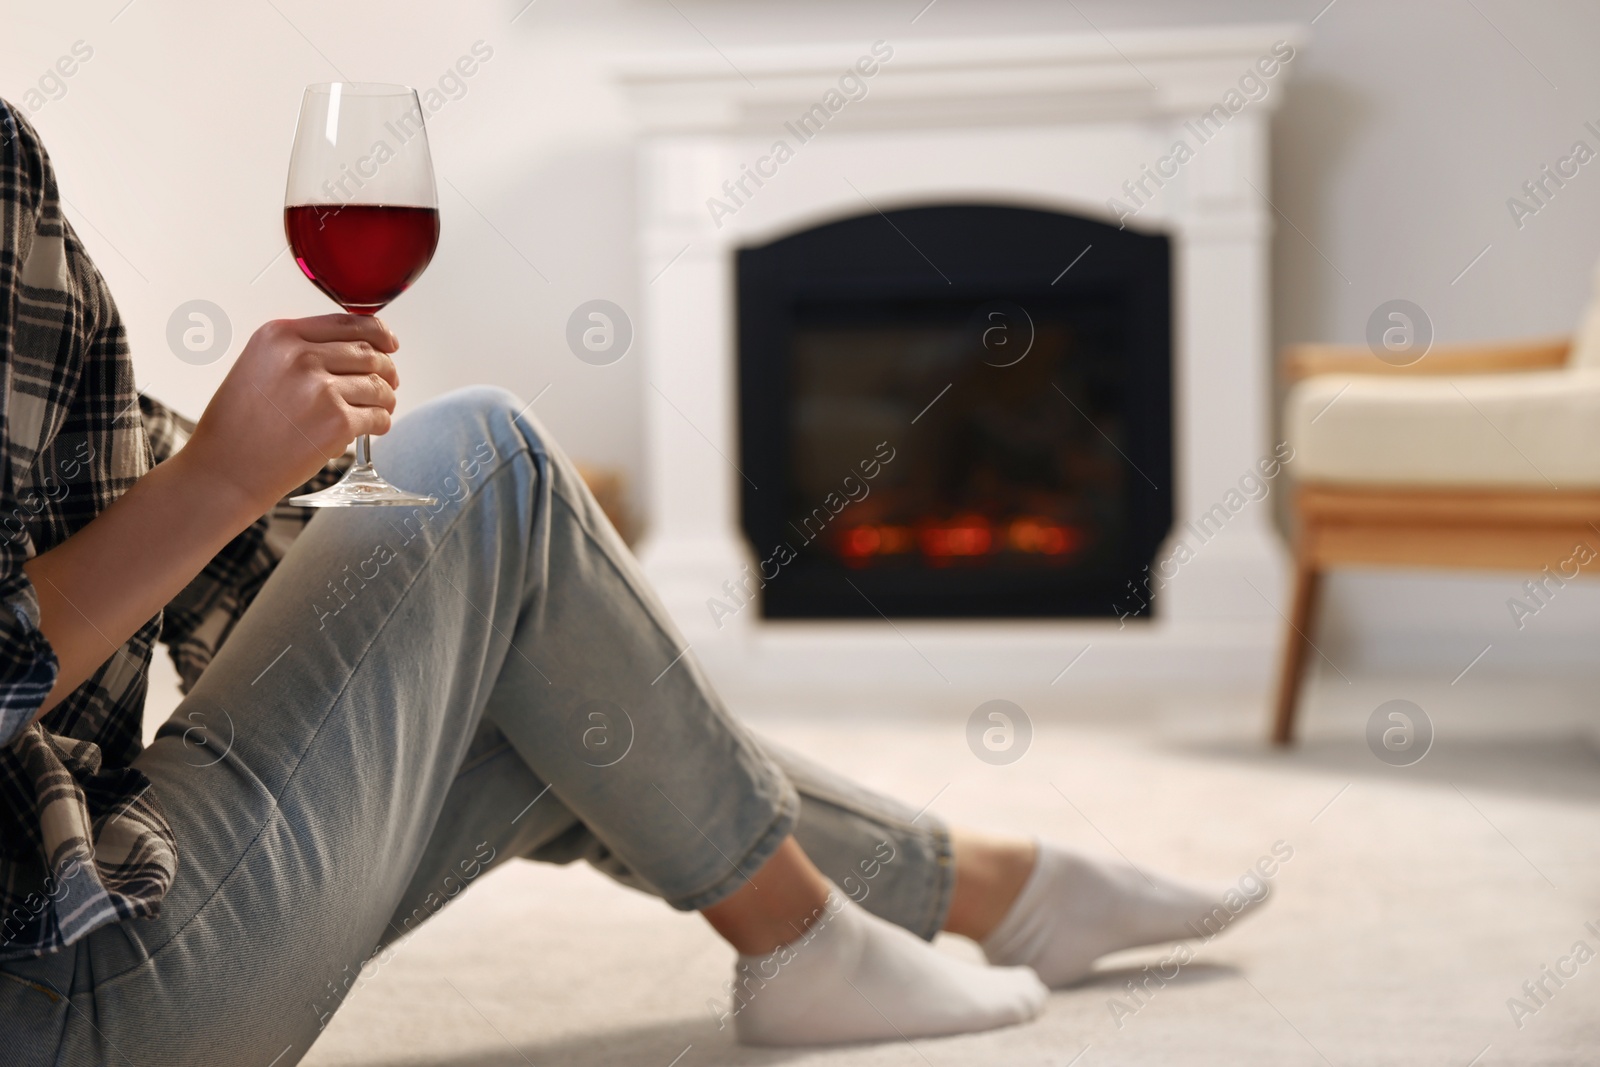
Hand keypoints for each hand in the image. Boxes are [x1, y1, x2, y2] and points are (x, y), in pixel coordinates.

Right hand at [181, 313, 400, 516]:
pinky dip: (381, 423)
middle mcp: (301, 356)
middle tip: (389, 384)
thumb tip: (352, 348)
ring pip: (378, 385)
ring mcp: (321, 388)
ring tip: (381, 409)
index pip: (347, 322)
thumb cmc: (238, 424)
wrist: (225, 470)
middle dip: (386, 370)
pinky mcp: (337, 422)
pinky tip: (373, 429)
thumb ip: (298, 351)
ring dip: (386, 399)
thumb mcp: (257, 366)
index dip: (378, 333)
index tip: (389, 344)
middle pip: (368, 353)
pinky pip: (378, 416)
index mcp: (279, 335)